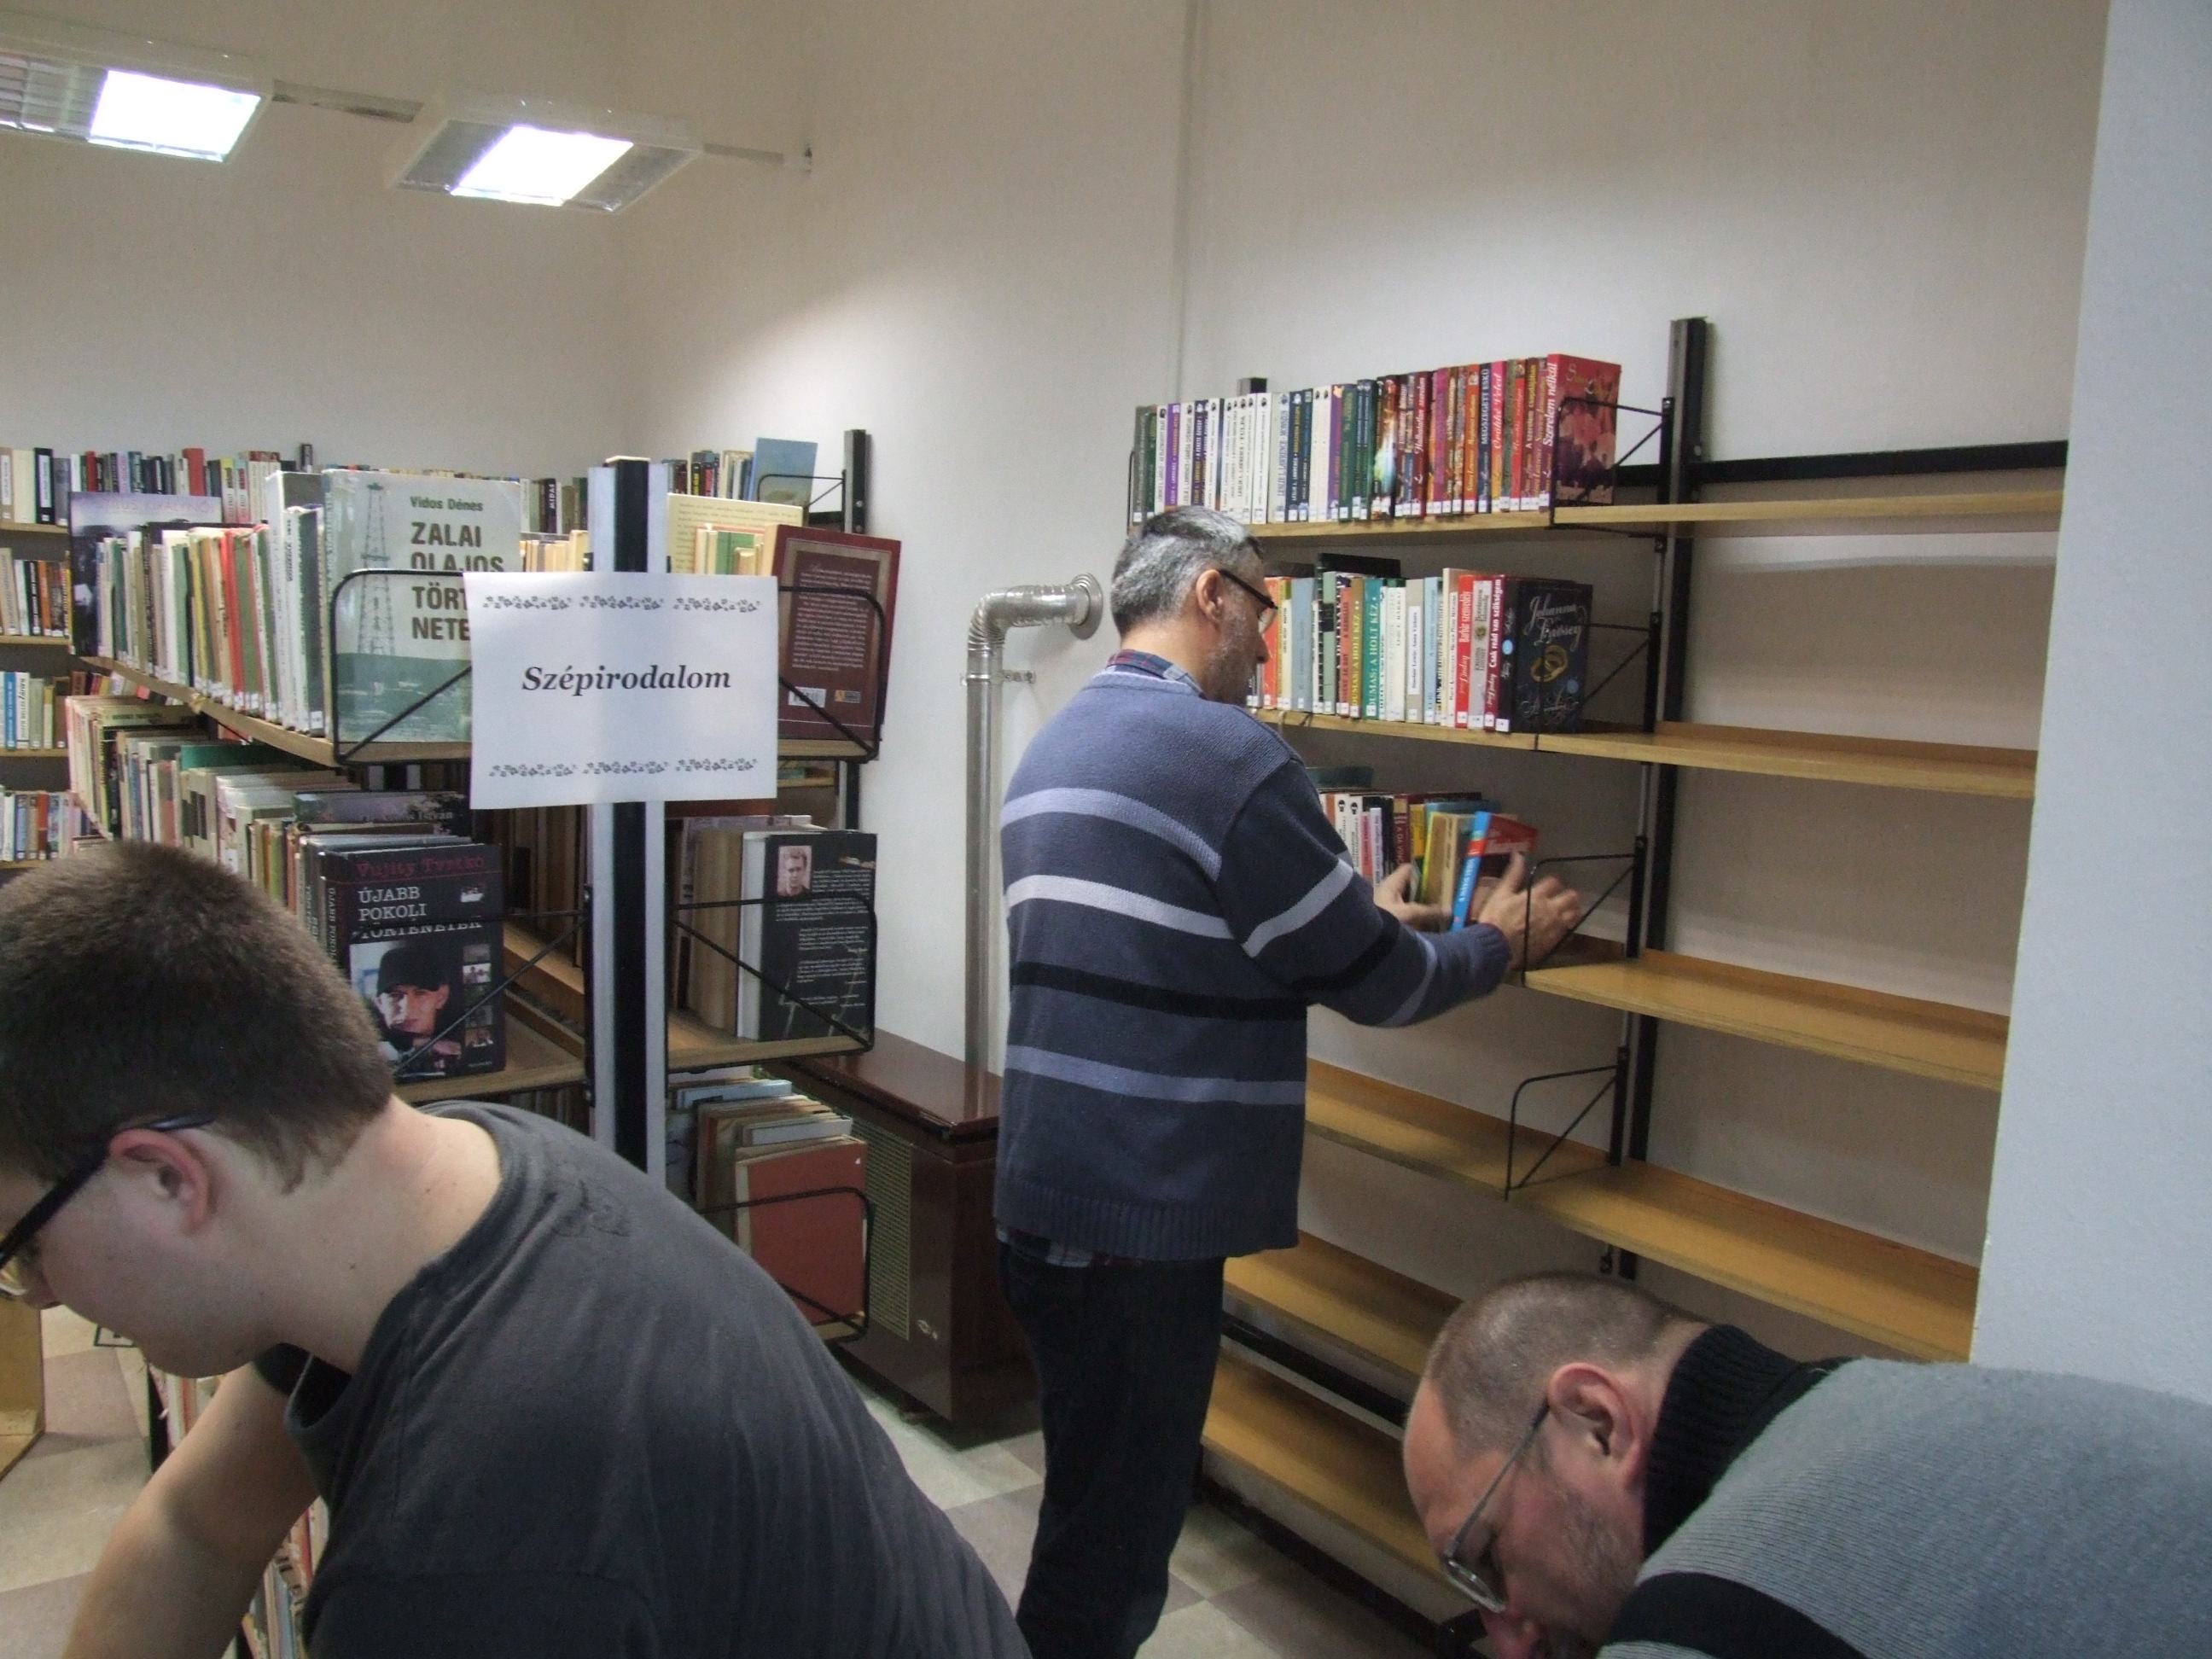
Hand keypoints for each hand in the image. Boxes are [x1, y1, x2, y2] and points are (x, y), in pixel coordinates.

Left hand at [1373, 862, 1451, 931]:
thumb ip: (1429, 911)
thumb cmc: (1382, 920)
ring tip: (1440, 906)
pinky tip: (1427, 920)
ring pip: (1407, 900)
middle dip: (1425, 889)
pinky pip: (1404, 913)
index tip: (1440, 873)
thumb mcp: (1408, 914)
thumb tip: (1449, 910)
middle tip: (1444, 892)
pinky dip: (1414, 915)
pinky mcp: (1386, 919)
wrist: (1362, 938)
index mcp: (1391, 883)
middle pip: (1410, 886)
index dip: (1423, 870)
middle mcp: (1388, 891)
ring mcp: (1386, 905)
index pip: (1408, 869)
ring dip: (1420, 904)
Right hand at [1474, 853, 1584, 970]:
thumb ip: (1513, 875)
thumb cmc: (1495, 919)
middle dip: (1569, 895)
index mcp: (1537, 895)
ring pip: (1574, 915)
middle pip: (1571, 897)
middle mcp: (1550, 909)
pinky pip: (1569, 933)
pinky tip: (1562, 930)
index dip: (1553, 882)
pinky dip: (1568, 929)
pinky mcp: (1554, 941)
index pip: (1554, 882)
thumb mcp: (1501, 894)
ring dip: (1572, 911)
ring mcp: (1554, 926)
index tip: (1549, 885)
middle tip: (1564, 898)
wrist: (1496, 948)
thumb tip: (1518, 854)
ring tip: (1567, 913)